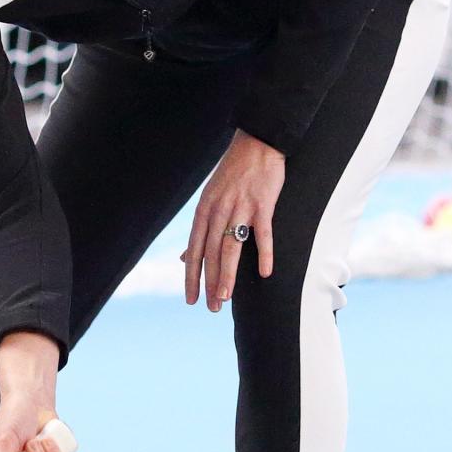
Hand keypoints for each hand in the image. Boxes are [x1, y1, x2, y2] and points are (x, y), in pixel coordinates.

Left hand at [182, 130, 285, 311]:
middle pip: (211, 253)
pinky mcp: (263, 203)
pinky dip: (265, 253)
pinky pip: (263, 233)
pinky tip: (266, 273)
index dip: (191, 276)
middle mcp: (218, 210)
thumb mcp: (210, 199)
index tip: (191, 300)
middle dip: (210, 283)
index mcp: (204, 211)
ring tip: (226, 298)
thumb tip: (185, 258)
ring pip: (231, 247)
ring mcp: (240, 207)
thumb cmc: (233, 174)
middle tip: (212, 308)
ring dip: (228, 274)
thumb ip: (200, 231)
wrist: (257, 143)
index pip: (194, 250)